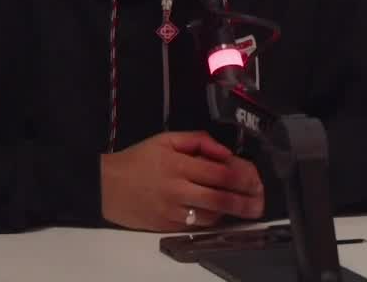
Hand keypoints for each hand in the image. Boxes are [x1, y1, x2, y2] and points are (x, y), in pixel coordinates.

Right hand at [100, 131, 264, 231]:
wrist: (105, 187)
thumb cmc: (137, 160)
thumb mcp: (166, 140)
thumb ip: (198, 141)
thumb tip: (225, 152)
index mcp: (178, 165)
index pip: (220, 173)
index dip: (243, 177)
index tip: (256, 179)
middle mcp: (177, 190)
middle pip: (221, 198)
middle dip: (245, 200)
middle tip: (260, 201)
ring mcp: (173, 211)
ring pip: (212, 216)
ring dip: (232, 213)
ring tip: (248, 208)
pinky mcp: (168, 226)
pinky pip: (197, 226)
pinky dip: (212, 220)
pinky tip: (222, 214)